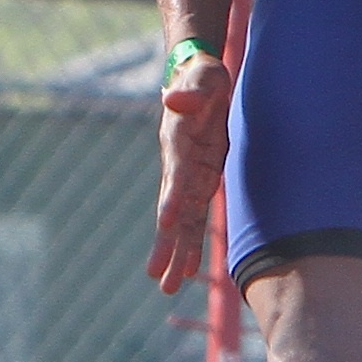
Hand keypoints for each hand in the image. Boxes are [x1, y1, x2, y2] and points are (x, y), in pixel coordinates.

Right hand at [147, 54, 232, 294]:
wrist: (200, 75)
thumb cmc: (203, 75)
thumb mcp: (205, 76)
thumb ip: (192, 89)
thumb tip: (173, 99)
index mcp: (179, 141)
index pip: (176, 173)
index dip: (172, 197)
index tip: (166, 222)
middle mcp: (179, 164)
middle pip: (172, 208)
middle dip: (166, 242)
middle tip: (156, 276)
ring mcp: (190, 175)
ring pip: (183, 221)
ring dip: (177, 252)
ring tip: (168, 287)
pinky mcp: (202, 179)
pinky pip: (196, 216)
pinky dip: (192, 241)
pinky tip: (188, 270)